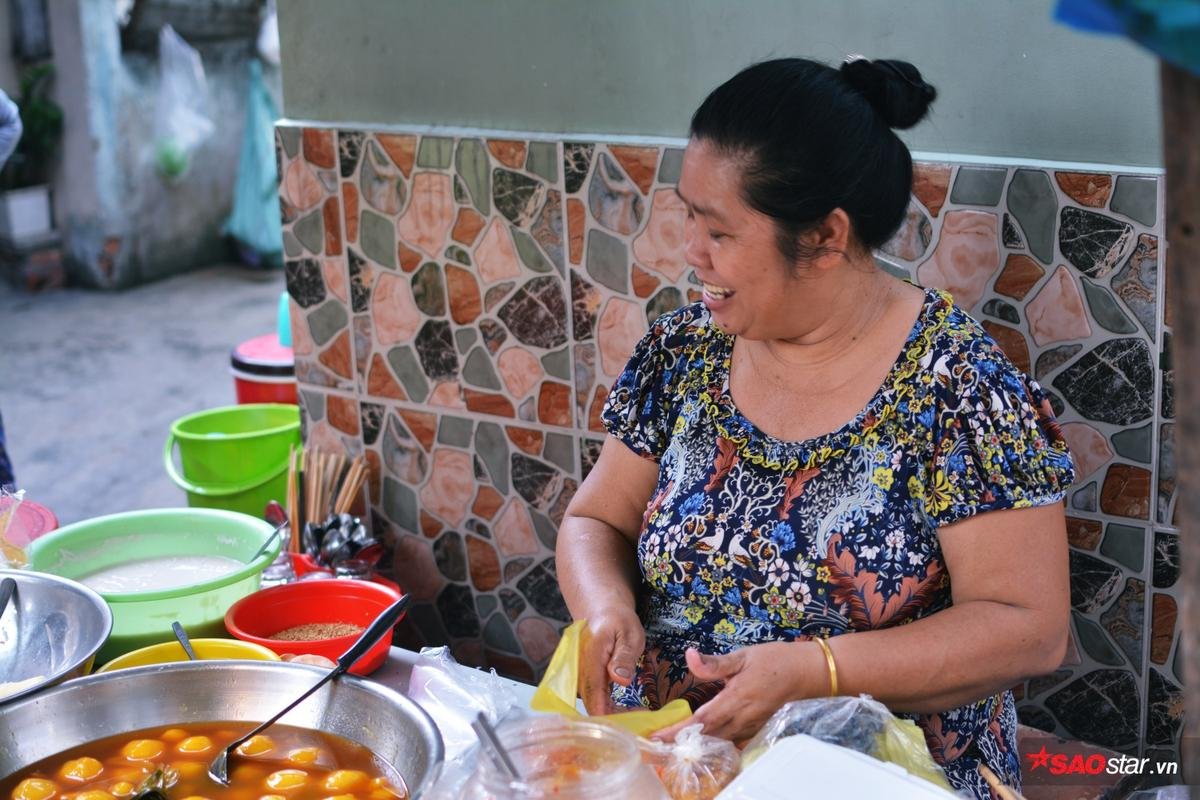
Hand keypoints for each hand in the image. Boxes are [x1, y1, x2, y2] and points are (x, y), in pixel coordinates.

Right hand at [578, 608, 644, 714]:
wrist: (601, 612)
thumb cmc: (617, 621)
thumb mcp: (628, 633)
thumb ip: (624, 656)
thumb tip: (620, 680)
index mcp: (590, 661)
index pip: (594, 698)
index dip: (610, 717)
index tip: (632, 724)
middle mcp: (581, 673)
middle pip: (593, 706)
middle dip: (615, 721)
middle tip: (641, 721)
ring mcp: (583, 678)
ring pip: (594, 705)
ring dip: (614, 716)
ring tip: (639, 716)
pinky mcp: (587, 681)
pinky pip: (596, 700)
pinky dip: (611, 708)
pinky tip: (627, 711)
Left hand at [653, 641, 827, 744]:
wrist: (808, 673)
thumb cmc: (775, 660)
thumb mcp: (743, 656)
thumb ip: (715, 664)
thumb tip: (689, 655)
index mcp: (736, 698)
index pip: (701, 721)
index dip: (678, 731)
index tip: (657, 737)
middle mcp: (743, 718)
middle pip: (707, 736)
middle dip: (681, 741)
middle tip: (657, 742)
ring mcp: (751, 726)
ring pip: (720, 741)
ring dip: (697, 743)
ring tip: (673, 741)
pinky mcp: (757, 728)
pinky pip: (733, 740)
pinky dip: (716, 742)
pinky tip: (704, 738)